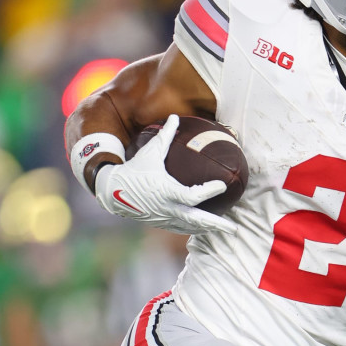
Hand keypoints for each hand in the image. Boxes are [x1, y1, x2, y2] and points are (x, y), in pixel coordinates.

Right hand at [95, 114, 236, 234]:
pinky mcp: (159, 222)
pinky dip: (193, 228)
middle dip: (216, 224)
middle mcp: (166, 208)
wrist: (111, 191)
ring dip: (208, 228)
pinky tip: (205, 227)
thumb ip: (166, 135)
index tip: (222, 185)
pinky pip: (180, 227)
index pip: (193, 196)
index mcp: (166, 191)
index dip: (209, 191)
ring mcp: (163, 218)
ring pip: (189, 227)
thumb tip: (175, 116)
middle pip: (196, 220)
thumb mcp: (150, 151)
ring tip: (225, 228)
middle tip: (233, 227)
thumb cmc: (134, 168)